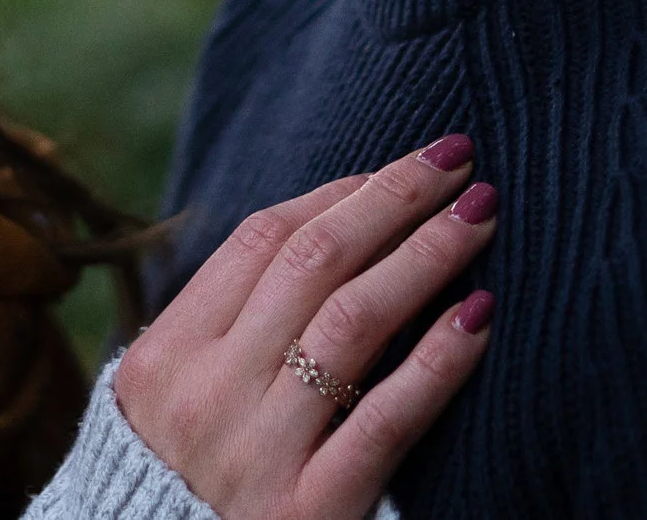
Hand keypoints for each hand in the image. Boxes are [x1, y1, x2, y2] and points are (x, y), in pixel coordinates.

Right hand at [112, 138, 496, 519]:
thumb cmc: (194, 483)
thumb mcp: (183, 399)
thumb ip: (233, 326)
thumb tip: (337, 224)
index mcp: (167, 357)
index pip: (260, 240)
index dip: (340, 193)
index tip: (401, 168)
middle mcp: (207, 394)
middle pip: (311, 265)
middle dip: (393, 201)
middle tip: (459, 162)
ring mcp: (259, 452)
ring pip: (352, 323)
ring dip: (425, 256)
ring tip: (479, 216)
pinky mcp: (311, 511)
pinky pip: (386, 417)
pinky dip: (438, 360)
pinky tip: (478, 316)